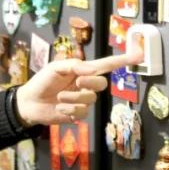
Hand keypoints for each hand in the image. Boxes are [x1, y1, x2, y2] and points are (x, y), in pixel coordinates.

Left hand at [15, 51, 142, 125]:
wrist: (29, 102)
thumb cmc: (42, 81)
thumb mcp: (56, 67)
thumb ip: (75, 65)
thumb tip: (94, 70)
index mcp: (83, 71)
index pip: (107, 65)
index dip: (123, 60)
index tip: (139, 55)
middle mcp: (87, 85)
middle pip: (101, 84)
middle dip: (89, 83)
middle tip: (76, 82)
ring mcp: (83, 101)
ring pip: (90, 99)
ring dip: (73, 97)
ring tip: (59, 97)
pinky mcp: (77, 114)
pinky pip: (82, 112)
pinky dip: (68, 109)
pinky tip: (59, 107)